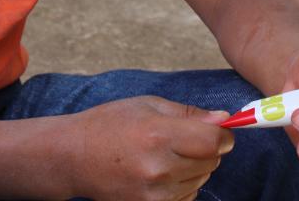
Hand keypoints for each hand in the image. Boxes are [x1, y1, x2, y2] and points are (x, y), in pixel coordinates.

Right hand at [69, 96, 232, 200]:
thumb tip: (224, 120)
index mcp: (158, 135)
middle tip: (180, 139)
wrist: (74, 157)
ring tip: (164, 155)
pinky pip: (187, 196)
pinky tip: (160, 173)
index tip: (217, 129)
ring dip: (194, 167)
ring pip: (201, 179)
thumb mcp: (148, 105)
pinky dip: (182, 184)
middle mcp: (158, 168)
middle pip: (212, 161)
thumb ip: (189, 114)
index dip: (222, 134)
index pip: (214, 141)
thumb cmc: (110, 124)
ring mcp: (154, 194)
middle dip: (206, 148)